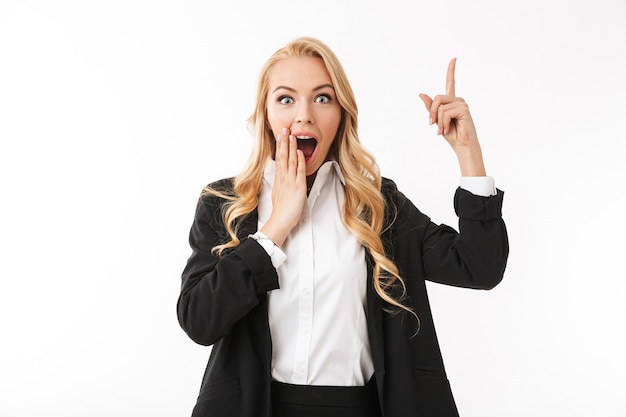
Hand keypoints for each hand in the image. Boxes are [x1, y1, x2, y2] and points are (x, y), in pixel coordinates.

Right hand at [260, 128, 306, 245]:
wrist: (280, 220)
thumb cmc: (280, 211)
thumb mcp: (278, 194)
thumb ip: (281, 185)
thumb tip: (282, 180)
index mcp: (279, 179)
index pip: (279, 159)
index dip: (280, 147)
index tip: (281, 137)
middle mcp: (283, 178)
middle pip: (283, 156)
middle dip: (284, 142)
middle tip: (285, 129)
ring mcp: (290, 181)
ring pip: (291, 160)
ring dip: (292, 147)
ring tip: (292, 136)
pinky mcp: (298, 187)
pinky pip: (299, 171)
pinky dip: (300, 161)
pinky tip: (300, 152)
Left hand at [419, 58, 485, 175]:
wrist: (462, 146)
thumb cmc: (452, 135)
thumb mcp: (437, 120)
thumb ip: (431, 107)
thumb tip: (422, 94)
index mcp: (451, 102)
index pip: (451, 83)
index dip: (451, 70)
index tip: (454, 58)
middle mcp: (457, 100)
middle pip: (437, 98)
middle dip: (432, 112)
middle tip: (432, 125)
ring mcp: (461, 104)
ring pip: (440, 106)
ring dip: (438, 120)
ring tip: (442, 130)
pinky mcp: (464, 109)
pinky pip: (445, 112)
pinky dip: (443, 122)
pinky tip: (447, 129)